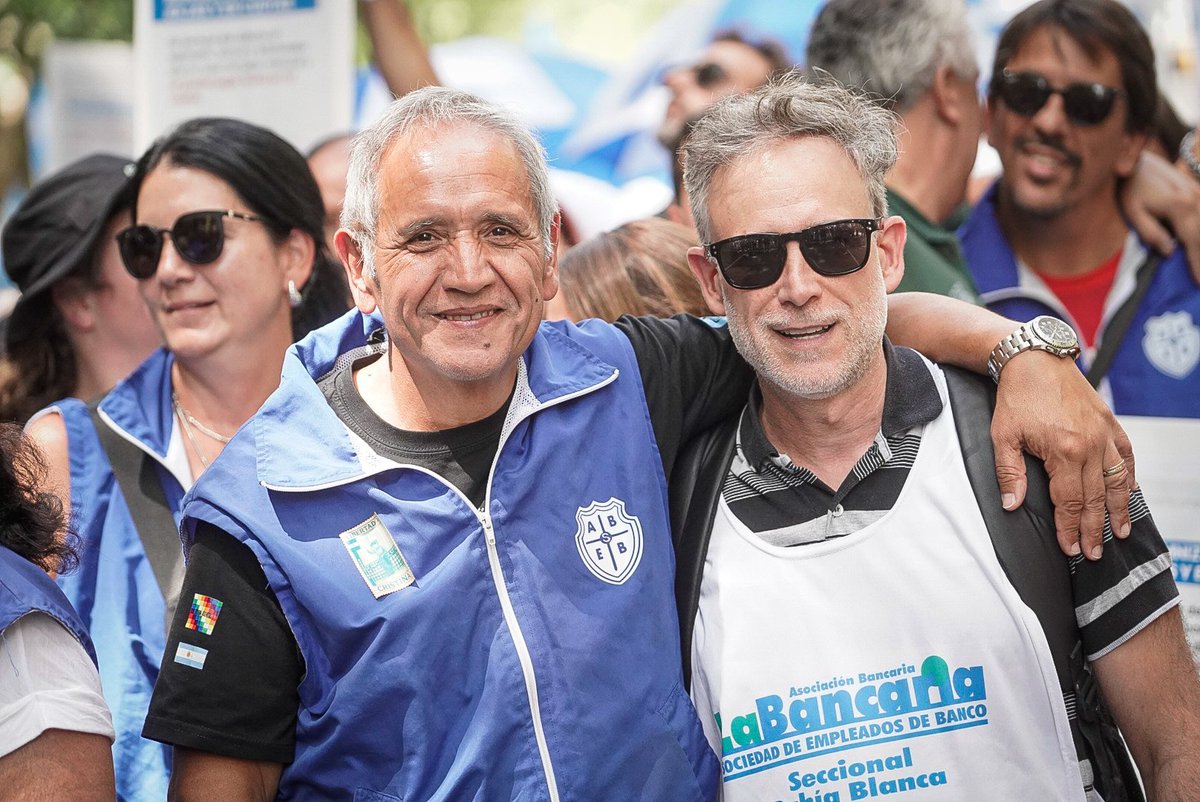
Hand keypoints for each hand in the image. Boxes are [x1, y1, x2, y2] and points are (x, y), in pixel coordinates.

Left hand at [992, 351, 1133, 558]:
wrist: (1035, 361)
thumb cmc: (1017, 397)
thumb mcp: (1003, 437)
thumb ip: (1009, 474)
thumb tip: (1013, 505)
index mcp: (1065, 451)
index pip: (1069, 501)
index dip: (1069, 528)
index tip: (1072, 548)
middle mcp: (1091, 445)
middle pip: (1095, 498)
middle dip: (1094, 529)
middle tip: (1094, 553)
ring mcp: (1104, 434)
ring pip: (1116, 481)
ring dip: (1118, 510)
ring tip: (1118, 532)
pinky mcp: (1110, 423)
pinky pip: (1126, 456)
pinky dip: (1128, 478)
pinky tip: (1128, 493)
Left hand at [1121, 150, 1199, 284]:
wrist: (1137, 162)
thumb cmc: (1130, 190)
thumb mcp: (1134, 213)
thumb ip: (1152, 234)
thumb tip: (1170, 252)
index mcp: (1180, 207)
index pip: (1193, 241)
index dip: (1197, 263)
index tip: (1199, 283)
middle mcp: (1196, 198)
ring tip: (1199, 266)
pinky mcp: (1198, 189)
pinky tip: (1197, 244)